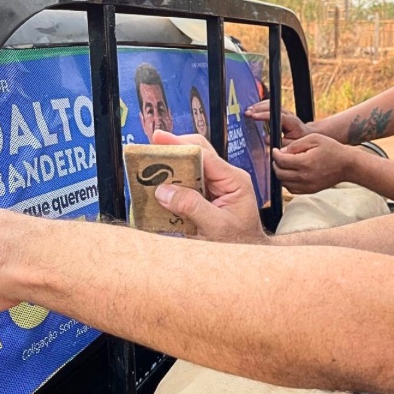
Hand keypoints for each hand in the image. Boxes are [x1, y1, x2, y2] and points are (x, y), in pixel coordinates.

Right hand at [151, 131, 267, 243]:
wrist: (247, 255)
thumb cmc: (240, 242)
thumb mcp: (216, 227)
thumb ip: (192, 207)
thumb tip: (164, 191)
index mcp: (234, 179)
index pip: (205, 154)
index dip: (180, 144)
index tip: (159, 137)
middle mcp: (225, 178)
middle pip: (196, 155)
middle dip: (171, 153)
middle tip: (147, 154)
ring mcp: (215, 186)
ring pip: (189, 169)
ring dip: (169, 170)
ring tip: (147, 171)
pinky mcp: (206, 197)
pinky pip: (186, 185)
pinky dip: (171, 186)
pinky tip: (157, 190)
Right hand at [244, 100, 311, 145]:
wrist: (306, 134)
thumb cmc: (298, 140)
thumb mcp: (291, 144)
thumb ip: (280, 143)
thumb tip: (266, 138)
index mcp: (292, 122)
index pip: (277, 115)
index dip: (265, 115)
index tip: (254, 116)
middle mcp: (288, 114)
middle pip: (273, 107)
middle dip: (259, 109)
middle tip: (247, 113)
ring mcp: (284, 111)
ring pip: (271, 104)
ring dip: (258, 106)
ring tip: (248, 111)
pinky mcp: (280, 111)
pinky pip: (270, 105)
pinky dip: (261, 106)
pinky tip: (253, 109)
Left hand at [272, 134, 354, 194]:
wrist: (347, 165)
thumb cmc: (332, 149)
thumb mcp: (314, 138)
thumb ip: (296, 144)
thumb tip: (281, 152)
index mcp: (305, 162)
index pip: (281, 160)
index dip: (274, 154)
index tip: (275, 150)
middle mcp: (304, 176)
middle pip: (279, 173)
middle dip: (276, 164)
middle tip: (278, 157)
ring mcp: (307, 185)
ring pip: (284, 183)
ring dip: (281, 173)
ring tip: (285, 165)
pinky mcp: (310, 190)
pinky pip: (292, 189)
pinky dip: (288, 182)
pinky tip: (291, 174)